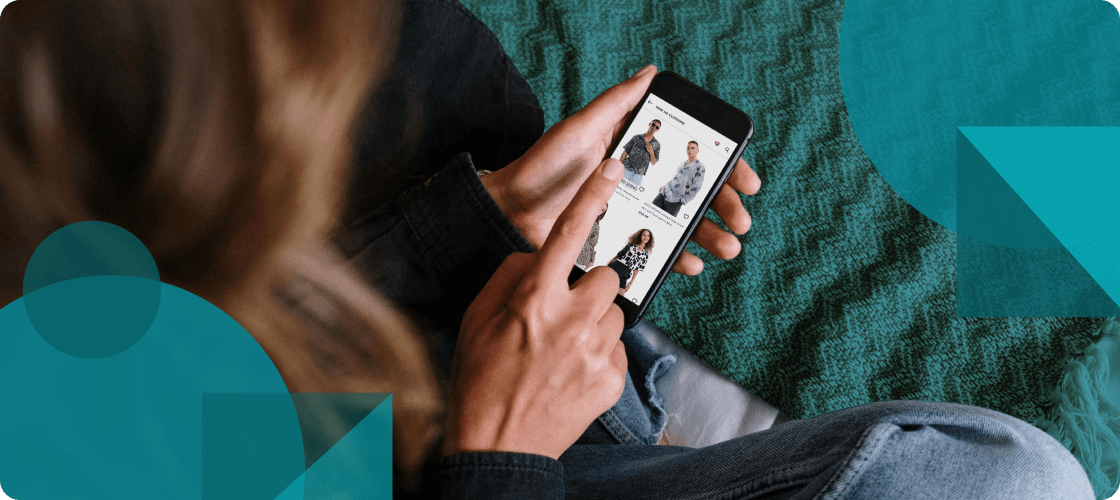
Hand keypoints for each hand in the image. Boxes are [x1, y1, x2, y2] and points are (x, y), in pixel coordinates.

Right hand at [443, 159, 628, 459]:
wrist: (497, 447)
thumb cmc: (480, 380)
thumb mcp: (476, 318)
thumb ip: (510, 277)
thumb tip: (538, 258)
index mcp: (534, 300)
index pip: (569, 234)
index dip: (593, 196)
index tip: (613, 170)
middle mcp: (570, 321)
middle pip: (606, 276)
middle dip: (590, 287)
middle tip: (564, 310)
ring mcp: (595, 352)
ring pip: (615, 312)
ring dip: (596, 321)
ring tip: (564, 349)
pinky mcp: (612, 380)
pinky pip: (617, 349)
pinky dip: (598, 354)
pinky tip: (571, 373)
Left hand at [481, 65, 761, 275]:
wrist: (509, 213)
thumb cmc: (542, 167)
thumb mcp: (580, 129)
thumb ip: (617, 103)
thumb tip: (651, 72)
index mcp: (636, 150)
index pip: (691, 156)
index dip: (725, 167)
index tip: (747, 180)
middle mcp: (639, 181)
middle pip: (695, 193)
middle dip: (724, 208)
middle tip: (741, 222)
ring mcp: (631, 213)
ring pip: (681, 225)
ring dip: (709, 236)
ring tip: (726, 248)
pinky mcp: (618, 242)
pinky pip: (655, 251)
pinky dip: (677, 258)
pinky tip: (691, 264)